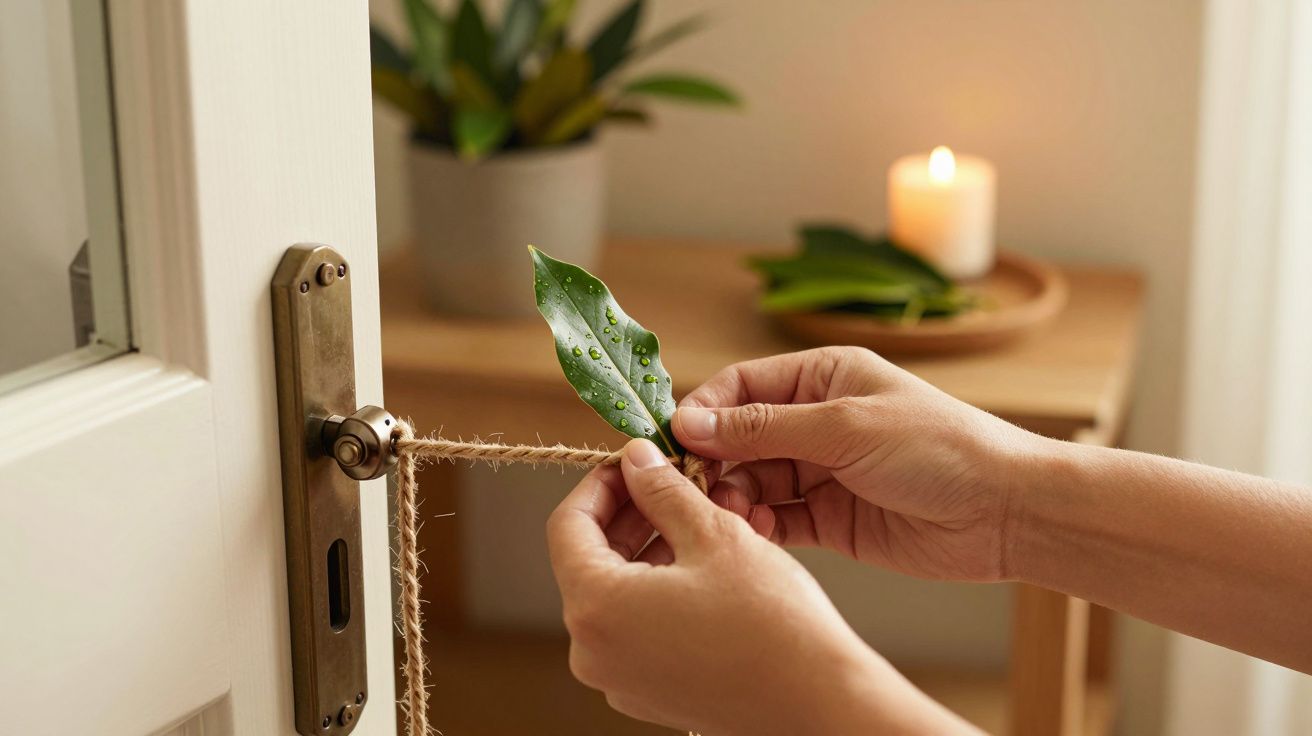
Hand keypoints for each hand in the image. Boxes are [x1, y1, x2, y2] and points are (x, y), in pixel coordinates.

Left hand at [547, 438, 970, 735]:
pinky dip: (661, 589)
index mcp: (596, 608)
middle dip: (630, 514)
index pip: (567, 526)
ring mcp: (620, 678)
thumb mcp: (714, 534)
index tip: (633, 462)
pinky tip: (703, 563)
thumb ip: (662, 490)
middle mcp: (593, 652)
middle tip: (670, 480)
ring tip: (697, 516)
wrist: (818, 701)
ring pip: (619, 593)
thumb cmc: (771, 621)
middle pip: (591, 561)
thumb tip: (636, 459)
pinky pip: (639, 627)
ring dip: (650, 548)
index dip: (600, 484)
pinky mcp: (649, 692)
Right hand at [672, 347, 1044, 581]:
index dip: (705, 412)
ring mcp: (822, 472)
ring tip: (735, 517)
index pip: (741, 387)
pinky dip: (759, 528)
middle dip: (714, 463)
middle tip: (700, 491)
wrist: (1006, 511)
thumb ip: (764, 428)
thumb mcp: (845, 427)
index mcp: (823, 377)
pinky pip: (777, 520)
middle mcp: (816, 421)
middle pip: (738, 438)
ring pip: (752, 482)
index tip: (677, 442)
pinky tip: (757, 535)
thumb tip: (690, 423)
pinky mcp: (830, 520)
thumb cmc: (940, 447)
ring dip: (734, 499)